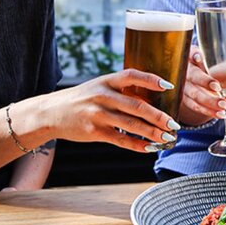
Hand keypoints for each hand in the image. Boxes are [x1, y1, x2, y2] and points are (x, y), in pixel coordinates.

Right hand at [47, 69, 180, 152]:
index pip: (132, 76)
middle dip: (159, 117)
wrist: (51, 113)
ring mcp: (98, 114)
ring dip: (152, 133)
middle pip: (137, 106)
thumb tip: (150, 101)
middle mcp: (102, 96)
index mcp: (106, 81)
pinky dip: (137, 145)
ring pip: (132, 125)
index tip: (169, 86)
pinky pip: (121, 139)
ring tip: (167, 138)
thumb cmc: (81, 100)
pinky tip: (149, 148)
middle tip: (174, 124)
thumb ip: (120, 91)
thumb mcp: (98, 87)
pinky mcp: (94, 132)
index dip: (151, 80)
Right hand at [179, 46, 225, 125]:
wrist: (201, 88)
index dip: (194, 55)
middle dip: (205, 82)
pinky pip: (196, 107)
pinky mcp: (187, 100)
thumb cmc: (212, 74)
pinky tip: (220, 114)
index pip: (190, 53)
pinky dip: (209, 111)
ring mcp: (185, 87)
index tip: (199, 57)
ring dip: (210, 101)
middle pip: (193, 76)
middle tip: (218, 88)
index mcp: (193, 58)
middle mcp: (187, 72)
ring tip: (225, 105)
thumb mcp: (221, 69)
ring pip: (195, 94)